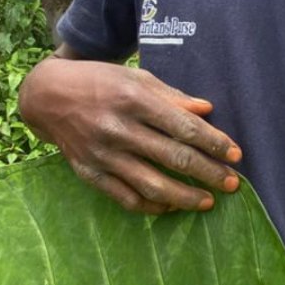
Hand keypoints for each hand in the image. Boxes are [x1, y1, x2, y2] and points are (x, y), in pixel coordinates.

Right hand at [19, 55, 241, 214]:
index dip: (214, 143)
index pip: (184, 127)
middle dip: (209, 173)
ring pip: (153, 185)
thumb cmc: (100, 82)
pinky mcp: (90, 174)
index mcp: (135, 99)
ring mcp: (103, 155)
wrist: (47, 96)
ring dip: (186, 197)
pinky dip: (153, 206)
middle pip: (174, 158)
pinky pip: (127, 199)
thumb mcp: (136, 78)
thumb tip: (207, 109)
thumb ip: (172, 96)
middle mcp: (119, 128)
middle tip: (233, 183)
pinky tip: (172, 205)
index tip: (236, 155)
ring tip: (208, 201)